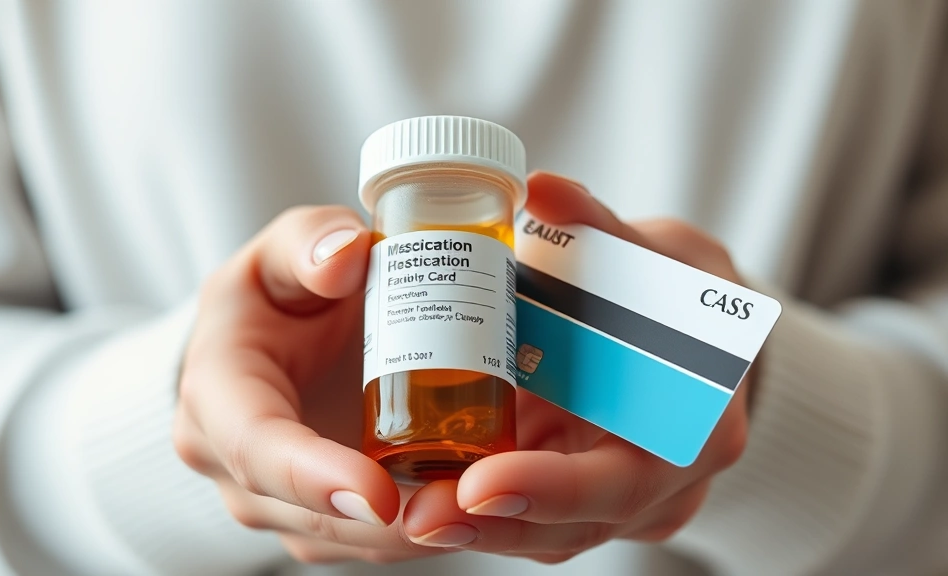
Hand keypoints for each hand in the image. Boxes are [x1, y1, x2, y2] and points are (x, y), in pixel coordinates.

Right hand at [173, 205, 444, 563]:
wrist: (265, 345)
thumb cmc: (273, 298)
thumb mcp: (282, 252)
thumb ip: (309, 243)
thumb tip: (346, 256)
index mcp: (216, 391)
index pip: (254, 446)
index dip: (312, 476)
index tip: (378, 493)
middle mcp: (233, 463)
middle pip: (306, 512)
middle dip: (385, 523)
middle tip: (464, 510)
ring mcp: (271, 501)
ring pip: (342, 540)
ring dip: (409, 534)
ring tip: (479, 511)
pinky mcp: (312, 519)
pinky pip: (364, 542)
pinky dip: (415, 532)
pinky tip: (466, 510)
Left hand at [400, 172, 750, 562]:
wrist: (692, 334)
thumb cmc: (679, 292)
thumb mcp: (654, 252)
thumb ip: (599, 224)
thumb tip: (540, 188)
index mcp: (698, 427)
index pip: (627, 477)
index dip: (556, 487)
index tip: (483, 482)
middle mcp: (664, 481)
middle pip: (579, 524)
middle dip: (498, 524)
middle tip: (423, 515)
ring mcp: (623, 499)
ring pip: (549, 533)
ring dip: (479, 530)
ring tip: (410, 515)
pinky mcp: (582, 495)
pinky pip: (533, 519)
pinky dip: (483, 514)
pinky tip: (426, 500)